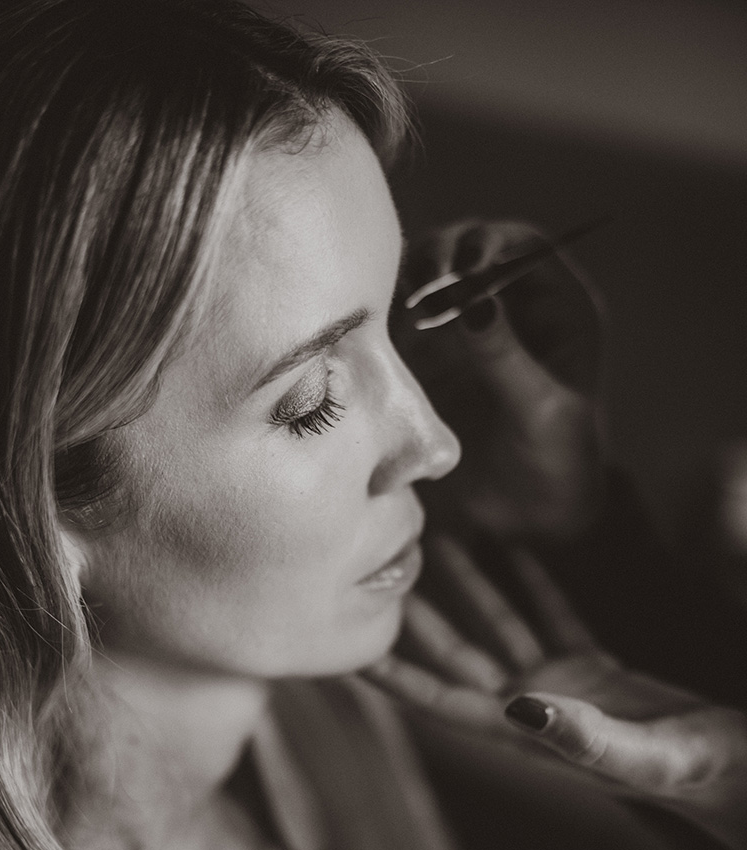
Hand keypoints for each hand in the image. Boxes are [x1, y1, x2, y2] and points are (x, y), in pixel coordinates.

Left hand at [365, 537, 746, 806]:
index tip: (351, 652)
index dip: (394, 679)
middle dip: (417, 618)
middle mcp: (534, 708)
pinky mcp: (598, 668)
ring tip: (437, 542)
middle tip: (379, 570)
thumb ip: (582, 739)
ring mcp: (564, 687)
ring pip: (501, 627)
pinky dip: (531, 585)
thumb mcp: (648, 758)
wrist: (742, 772)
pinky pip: (552, 617)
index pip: (443, 702)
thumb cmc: (705, 773)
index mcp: (530, 733)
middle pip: (458, 655)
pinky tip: (511, 550)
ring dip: (469, 588)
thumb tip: (520, 706)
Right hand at [392, 220, 605, 538]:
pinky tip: (379, 334)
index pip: (521, 247)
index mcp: (556, 310)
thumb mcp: (538, 410)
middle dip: (441, 257)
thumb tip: (474, 303)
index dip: (489, 243)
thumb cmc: (557, 465)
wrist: (529, 519)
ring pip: (428, 281)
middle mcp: (508, 310)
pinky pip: (401, 323)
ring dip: (409, 286)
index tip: (462, 269)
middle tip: (422, 287)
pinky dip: (387, 320)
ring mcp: (465, 333)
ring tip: (399, 313)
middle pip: (467, 252)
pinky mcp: (429, 361)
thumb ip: (505, 356)